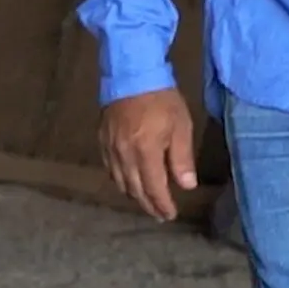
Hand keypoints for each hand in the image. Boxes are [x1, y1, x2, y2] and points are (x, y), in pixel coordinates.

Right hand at [99, 87, 195, 222]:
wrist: (131, 73)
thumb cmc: (161, 99)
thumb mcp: (181, 126)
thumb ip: (182, 158)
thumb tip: (187, 185)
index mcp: (145, 153)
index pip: (154, 189)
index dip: (162, 205)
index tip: (170, 215)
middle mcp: (124, 155)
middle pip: (135, 190)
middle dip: (148, 205)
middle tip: (159, 214)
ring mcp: (110, 148)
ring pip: (119, 181)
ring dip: (133, 194)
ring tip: (144, 200)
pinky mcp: (101, 139)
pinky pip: (109, 167)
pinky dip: (119, 179)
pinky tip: (126, 180)